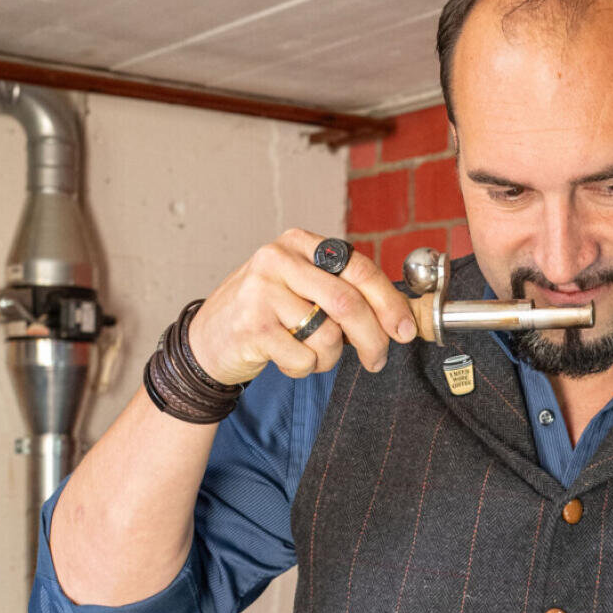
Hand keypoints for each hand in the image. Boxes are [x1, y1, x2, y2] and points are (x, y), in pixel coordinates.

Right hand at [187, 229, 416, 382]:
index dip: (389, 303)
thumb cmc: (266, 314)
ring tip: (310, 353)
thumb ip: (344, 292)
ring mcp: (262, 290)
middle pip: (347, 303)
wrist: (206, 340)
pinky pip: (304, 358)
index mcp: (300, 243)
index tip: (406, 330)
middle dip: (373, 339)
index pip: (359, 269)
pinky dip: (305, 368)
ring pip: (328, 335)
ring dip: (329, 358)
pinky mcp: (253, 325)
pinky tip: (286, 357)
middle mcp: (279, 259)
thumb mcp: (303, 288)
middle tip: (378, 360)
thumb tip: (401, 318)